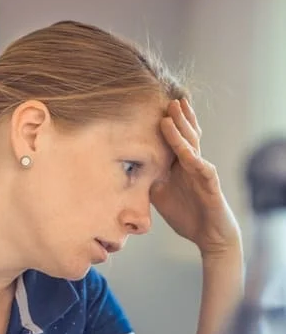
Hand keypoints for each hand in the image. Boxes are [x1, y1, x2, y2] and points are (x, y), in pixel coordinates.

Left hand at [151, 98, 240, 256]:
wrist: (209, 236)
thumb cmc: (186, 214)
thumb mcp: (159, 195)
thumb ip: (146, 180)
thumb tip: (123, 171)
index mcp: (181, 164)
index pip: (174, 138)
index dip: (167, 122)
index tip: (153, 105)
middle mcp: (192, 163)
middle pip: (185, 134)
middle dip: (176, 116)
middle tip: (166, 98)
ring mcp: (202, 171)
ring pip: (192, 145)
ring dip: (181, 129)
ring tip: (173, 111)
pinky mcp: (210, 184)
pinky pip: (201, 168)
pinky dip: (193, 158)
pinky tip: (185, 150)